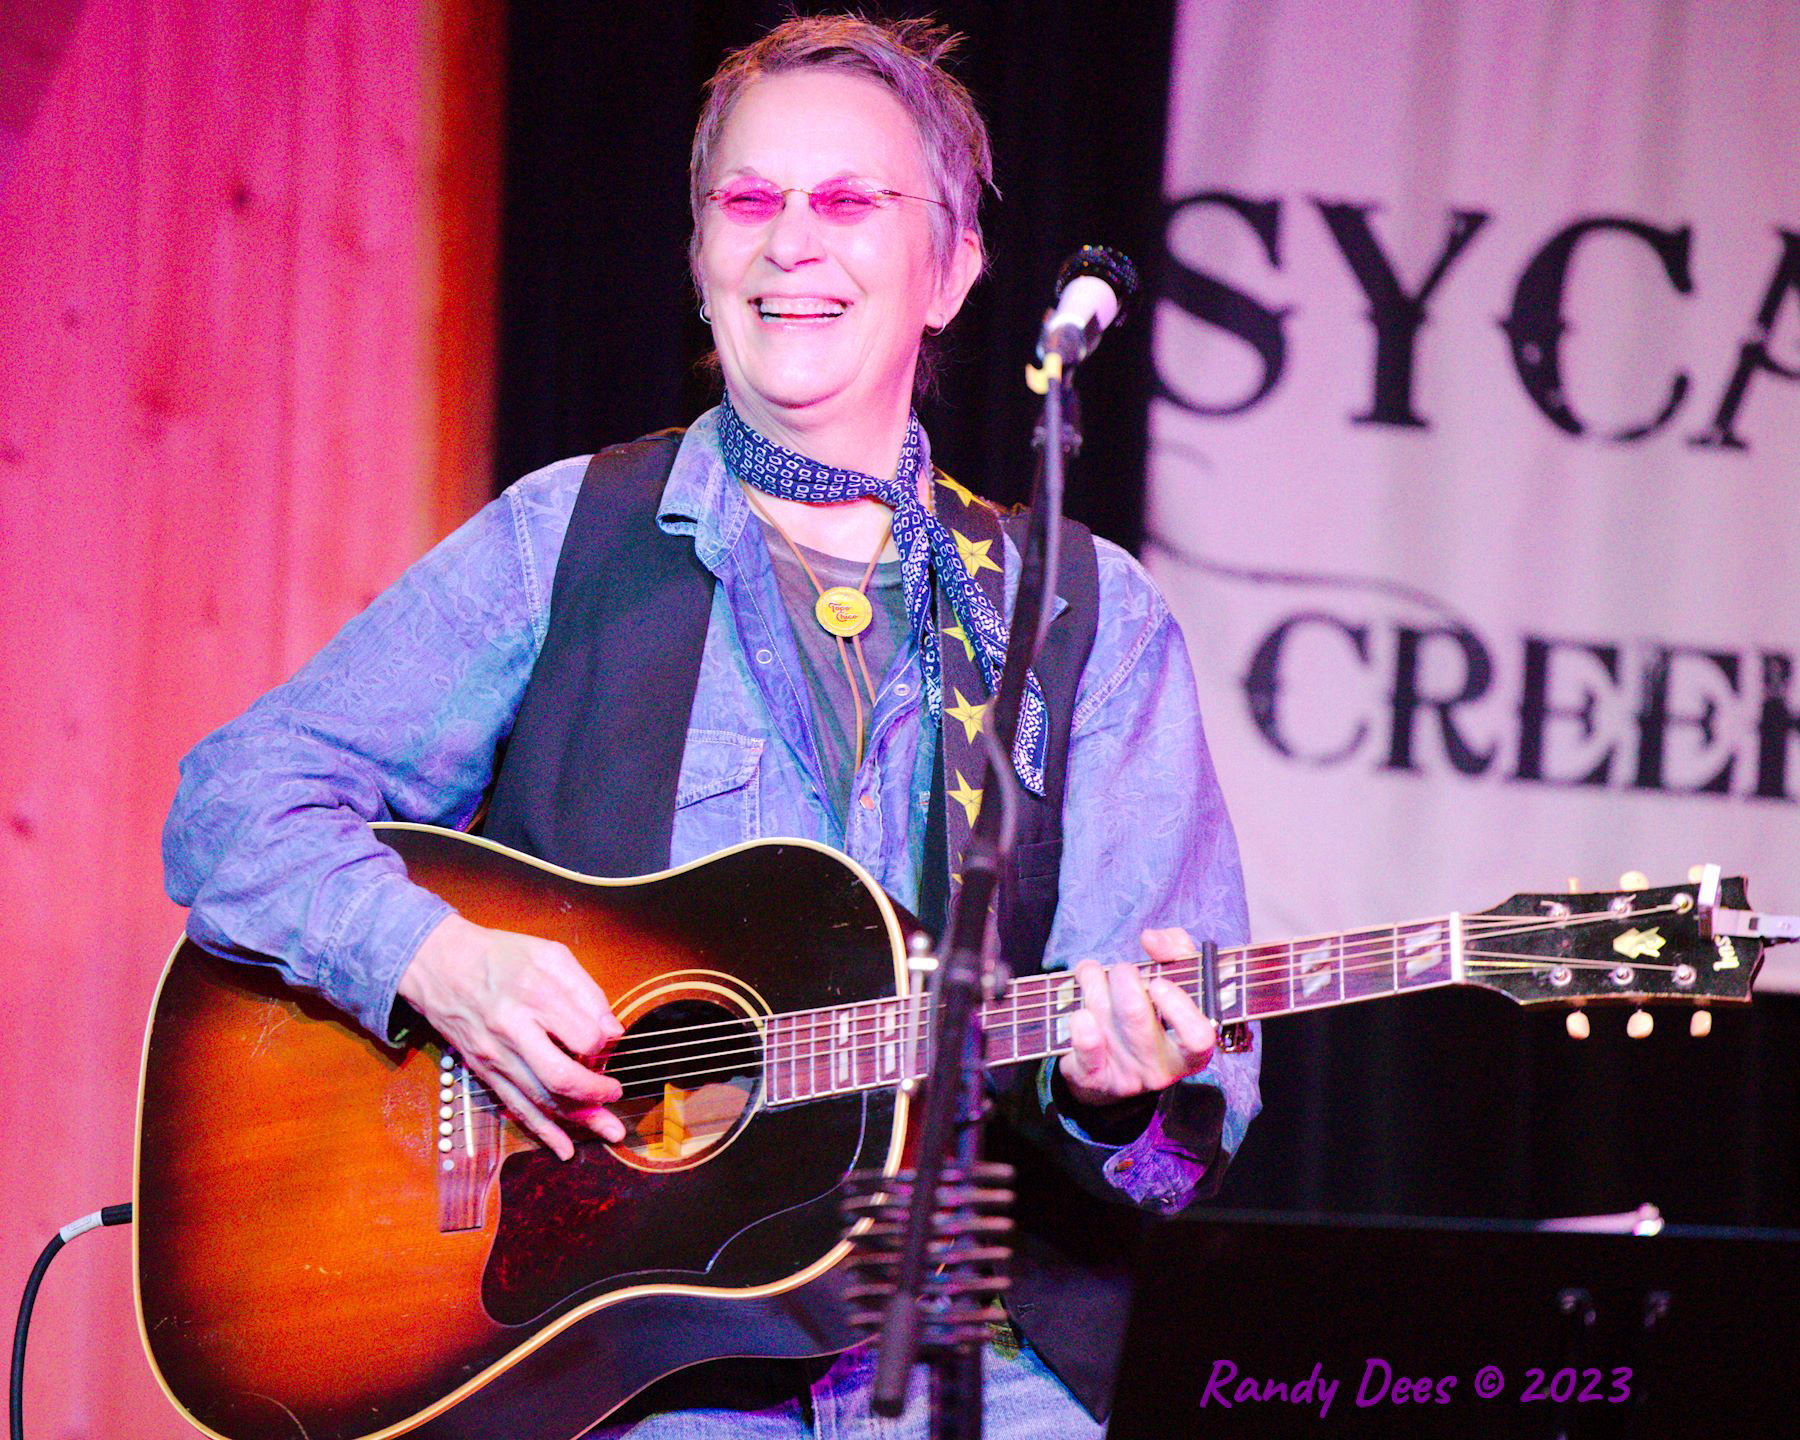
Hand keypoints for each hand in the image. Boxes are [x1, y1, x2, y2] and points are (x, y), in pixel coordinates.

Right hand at [398, 913, 625, 1159]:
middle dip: (596, 1094)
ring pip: (541, 1100)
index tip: (611, 1041)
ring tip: (609, 1130)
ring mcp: (495, 1055)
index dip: (606, 1044)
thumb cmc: (501, 956)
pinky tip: (565, 1148)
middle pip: (561, 1078)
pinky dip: (543, 1132)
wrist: (439, 964)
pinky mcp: (483, 1072)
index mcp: (535, 994)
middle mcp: (513, 1029)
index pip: (584, 1035)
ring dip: (579, 1120)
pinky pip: (516, 1108)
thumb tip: (612, 1032)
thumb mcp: (550, 955)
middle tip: (616, 1094)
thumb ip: (586, 991)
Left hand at [1057, 927, 1216, 1108]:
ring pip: (1102, 1014)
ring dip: (1093, 982)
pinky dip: (1079, 1019)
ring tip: (1094, 977)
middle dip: (1122, 976)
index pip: (1197, 1038)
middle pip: (1135, 1014)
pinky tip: (1081, 1010)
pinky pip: (1083, 1044)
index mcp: (1191, 1049)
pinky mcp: (1094, 1078)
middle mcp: (1162, 1068)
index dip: (1178, 1007)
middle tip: (1123, 970)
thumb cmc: (1151, 1013)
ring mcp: (1126, 1075)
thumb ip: (1176, 949)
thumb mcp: (1176, 980)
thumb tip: (1151, 939)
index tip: (1158, 983)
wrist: (1109, 1067)